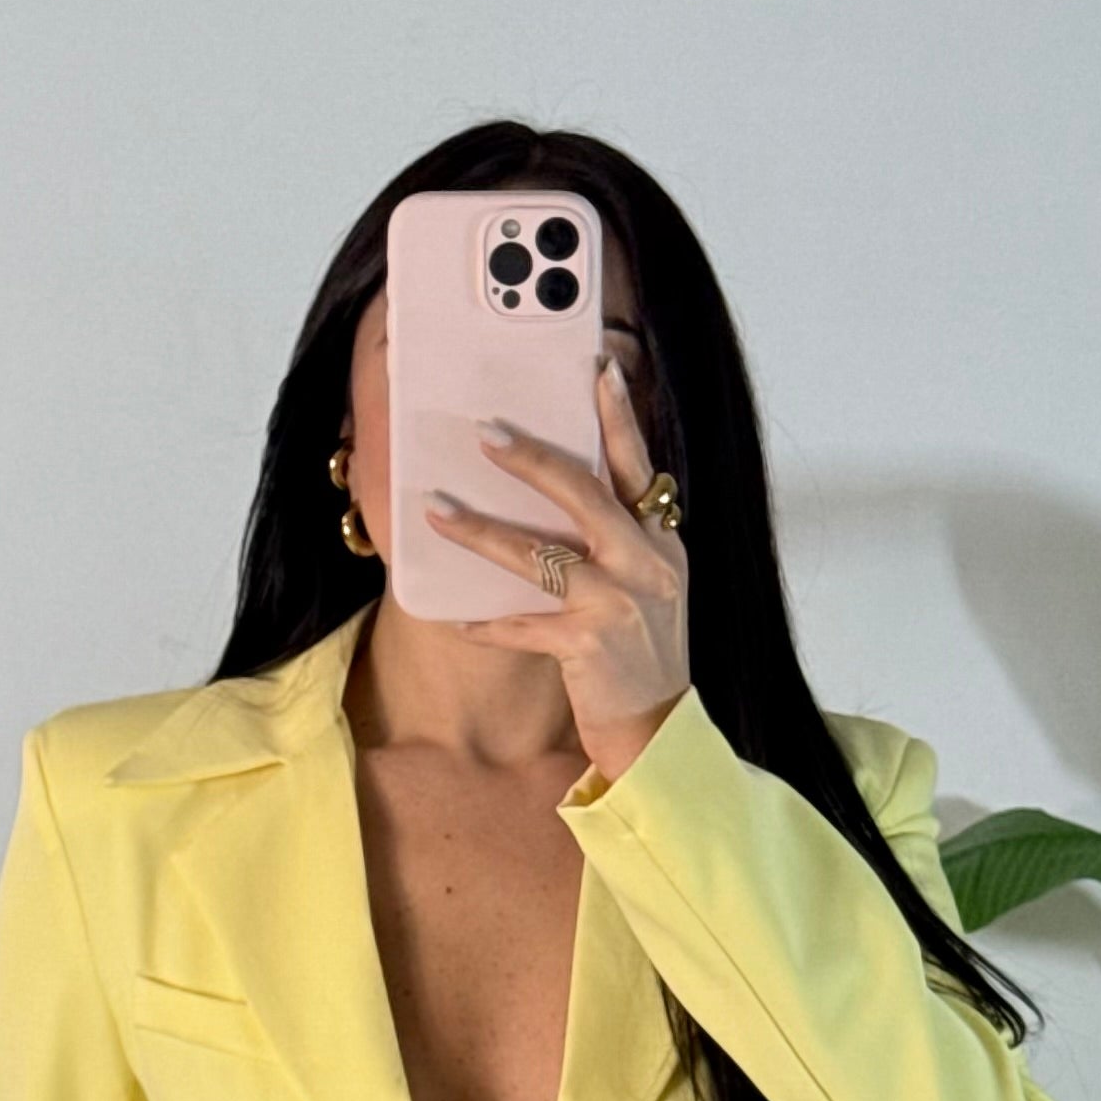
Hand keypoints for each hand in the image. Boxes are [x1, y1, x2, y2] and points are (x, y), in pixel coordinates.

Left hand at [424, 352, 689, 784]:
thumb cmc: (640, 657)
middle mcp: (648, 565)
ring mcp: (621, 605)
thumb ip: (617, 540)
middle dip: (531, 458)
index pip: (638, 463)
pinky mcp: (590, 646)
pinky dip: (487, 622)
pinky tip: (456, 618)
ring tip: (438, 510)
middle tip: (484, 431)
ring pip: (541, 555)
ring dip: (483, 532)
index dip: (618, 413)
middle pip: (584, 494)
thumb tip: (556, 491)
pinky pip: (523, 625)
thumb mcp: (647, 588)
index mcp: (662, 542)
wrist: (660, 736)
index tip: (598, 365)